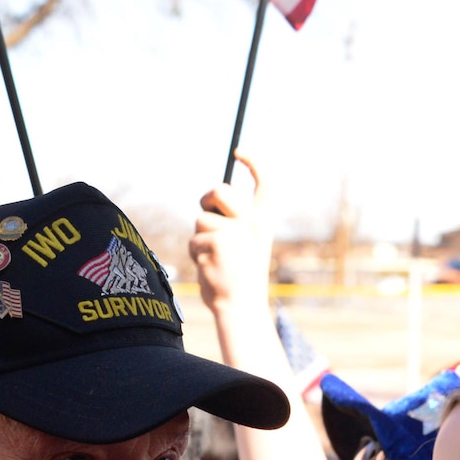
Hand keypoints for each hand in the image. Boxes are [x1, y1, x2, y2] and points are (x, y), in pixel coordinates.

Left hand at [191, 152, 274, 316]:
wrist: (242, 308)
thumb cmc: (241, 278)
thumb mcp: (248, 244)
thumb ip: (236, 221)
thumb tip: (212, 197)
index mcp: (264, 221)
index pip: (265, 182)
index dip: (253, 162)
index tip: (239, 151)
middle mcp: (253, 223)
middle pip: (220, 190)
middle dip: (207, 200)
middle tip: (207, 215)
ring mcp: (236, 232)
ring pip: (201, 219)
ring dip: (200, 237)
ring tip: (215, 258)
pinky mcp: (217, 244)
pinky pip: (194, 240)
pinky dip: (196, 255)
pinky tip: (210, 268)